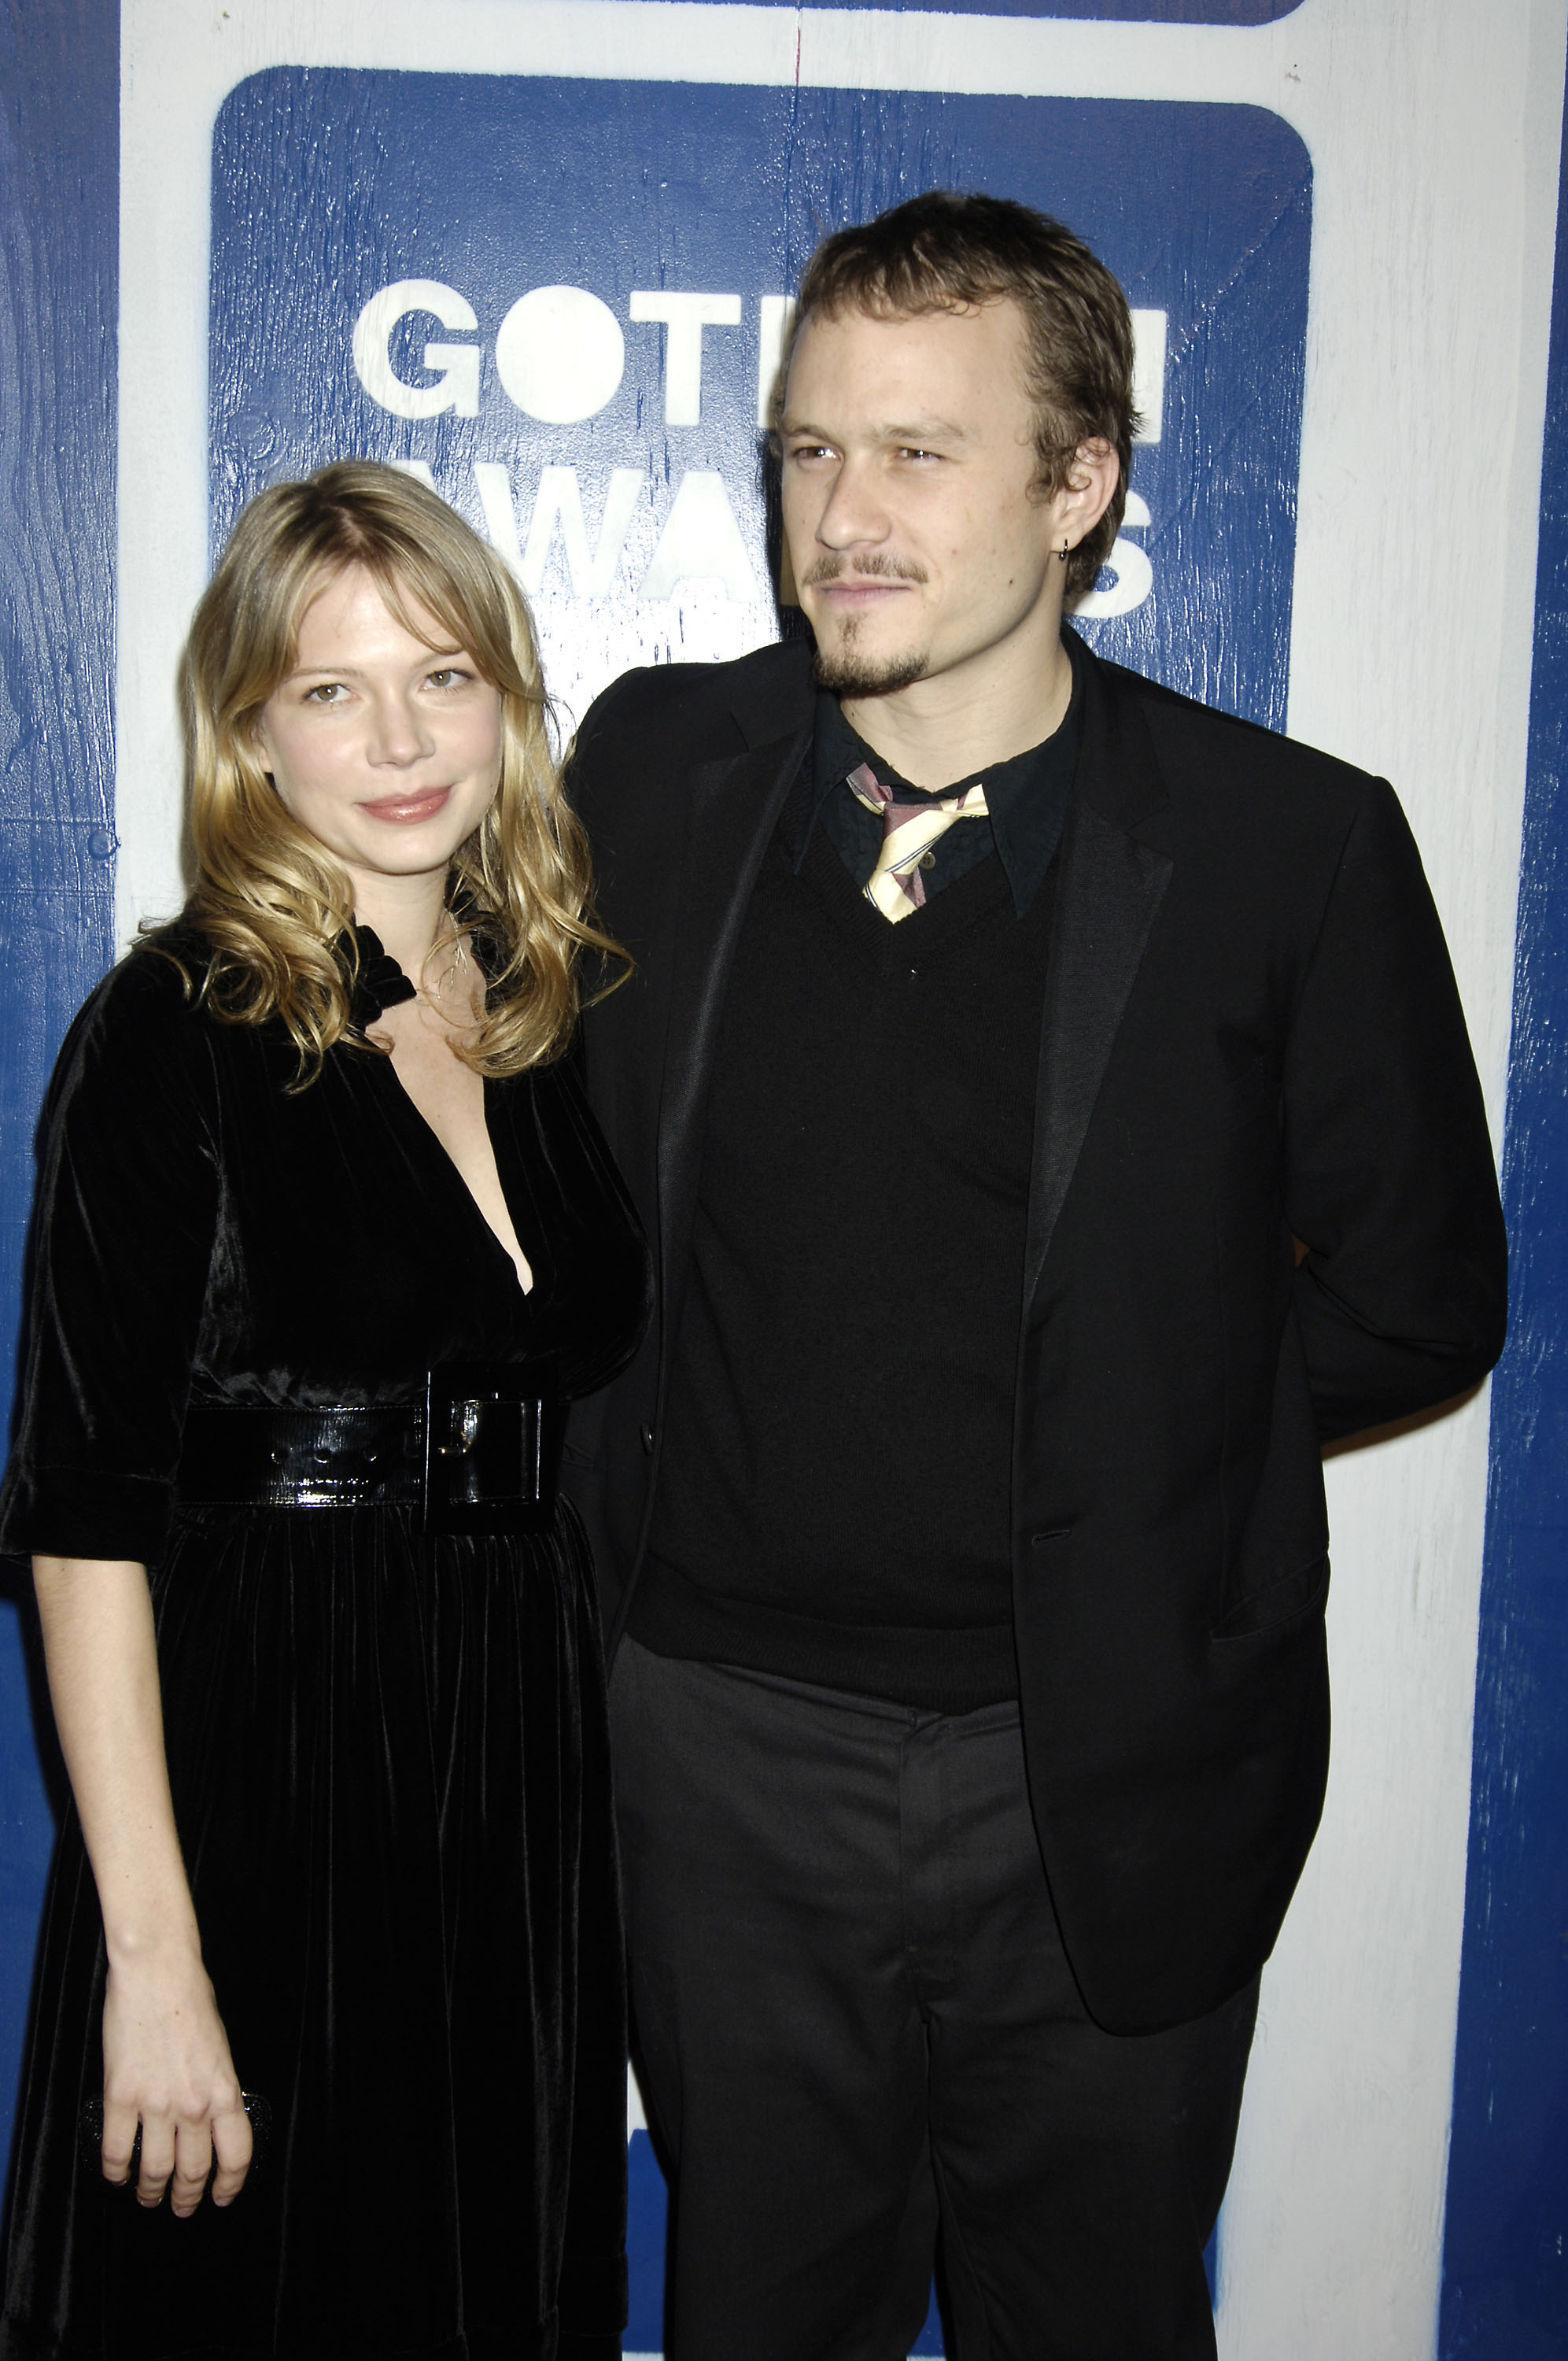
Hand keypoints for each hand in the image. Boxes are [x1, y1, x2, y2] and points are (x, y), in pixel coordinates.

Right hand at [101, 1950, 252, 2213]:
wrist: (158, 1973)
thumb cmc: (191, 1999)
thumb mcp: (220, 2047)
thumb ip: (217, 2085)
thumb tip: (212, 2117)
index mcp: (225, 2090)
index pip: (236, 2155)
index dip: (230, 2184)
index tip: (222, 2196)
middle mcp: (194, 2104)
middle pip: (193, 2171)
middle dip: (187, 2196)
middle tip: (181, 2206)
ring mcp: (156, 2103)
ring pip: (155, 2170)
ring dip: (151, 2191)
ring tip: (148, 2196)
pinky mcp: (122, 2095)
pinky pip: (117, 2150)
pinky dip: (116, 2171)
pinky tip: (117, 2174)